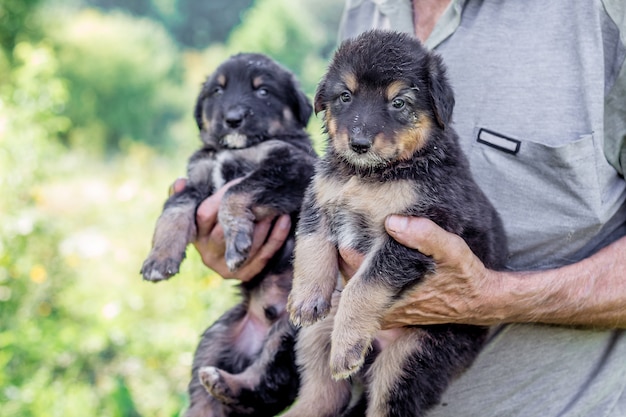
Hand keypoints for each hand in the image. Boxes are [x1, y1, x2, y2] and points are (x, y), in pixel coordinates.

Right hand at [171, 178, 290, 281]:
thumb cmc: (218, 221)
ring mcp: (226, 268)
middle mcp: (207, 254)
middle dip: (245, 214)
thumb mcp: (203, 208)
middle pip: (226, 232)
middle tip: (260, 198)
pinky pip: (264, 255)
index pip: (204, 214)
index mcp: (195, 236)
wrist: (237, 250)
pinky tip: (284, 220)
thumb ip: (184, 194)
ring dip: (263, 224)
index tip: (238, 186)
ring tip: (274, 207)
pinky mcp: (245, 275)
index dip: (222, 199)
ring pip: (247, 245)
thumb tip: (179, 182)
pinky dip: (276, 236)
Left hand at [339, 215, 501, 327]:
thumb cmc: (463, 275)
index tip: (351, 218)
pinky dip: (361, 271)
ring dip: (352, 260)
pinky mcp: (386, 312)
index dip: (347, 237)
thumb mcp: (451, 250)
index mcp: (388, 293)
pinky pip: (361, 289)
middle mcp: (380, 307)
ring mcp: (380, 312)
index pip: (349, 261)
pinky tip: (369, 252)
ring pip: (351, 281)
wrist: (478, 303)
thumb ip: (424, 235)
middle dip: (345, 248)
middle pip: (345, 272)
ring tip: (358, 233)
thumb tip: (391, 221)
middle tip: (351, 222)